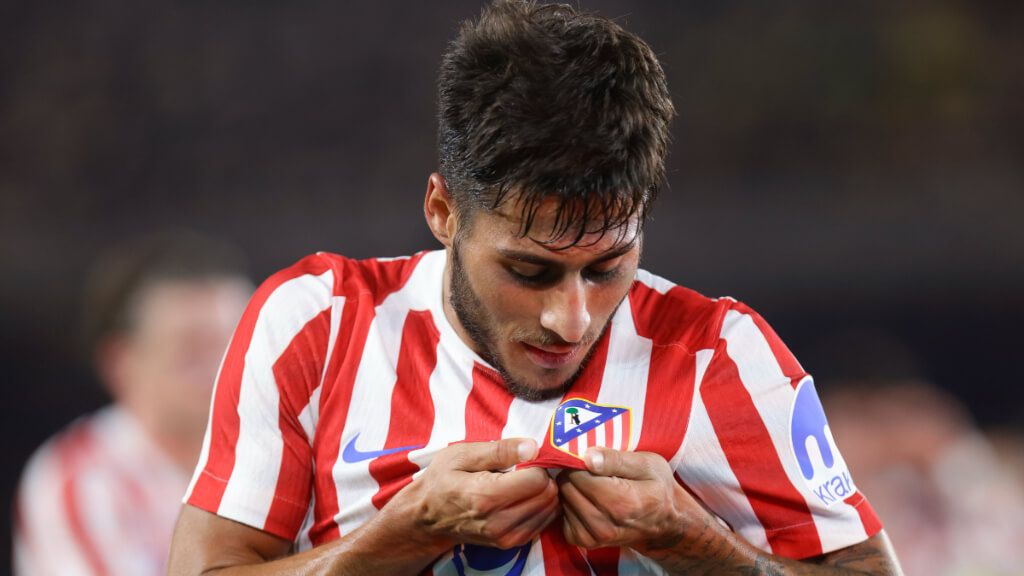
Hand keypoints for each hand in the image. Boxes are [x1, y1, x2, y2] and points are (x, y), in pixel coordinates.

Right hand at [393, 438, 559, 551]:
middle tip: (525, 468)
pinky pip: (544, 522)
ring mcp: (506, 537)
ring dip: (543, 492)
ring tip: (523, 482)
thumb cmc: (443, 480)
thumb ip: (500, 450)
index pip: (537, 479)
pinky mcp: (511, 544)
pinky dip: (540, 507)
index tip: (523, 458)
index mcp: (486, 496)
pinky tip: (523, 496)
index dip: (535, 463)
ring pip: (550, 509)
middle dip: (543, 477)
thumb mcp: (462, 454)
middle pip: (548, 495)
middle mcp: (499, 522)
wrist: (427, 517)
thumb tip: (533, 447)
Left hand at [558, 447, 710, 554]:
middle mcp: (604, 525)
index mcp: (621, 503)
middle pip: (567, 487)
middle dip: (575, 474)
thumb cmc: (657, 488)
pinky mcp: (583, 542)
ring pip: (563, 500)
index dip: (581, 461)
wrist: (664, 523)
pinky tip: (589, 500)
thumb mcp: (647, 464)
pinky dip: (571, 505)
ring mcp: (593, 537)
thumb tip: (587, 457)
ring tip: (595, 485)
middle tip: (594, 471)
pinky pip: (563, 515)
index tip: (594, 458)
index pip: (577, 474)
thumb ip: (616, 459)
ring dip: (573, 489)